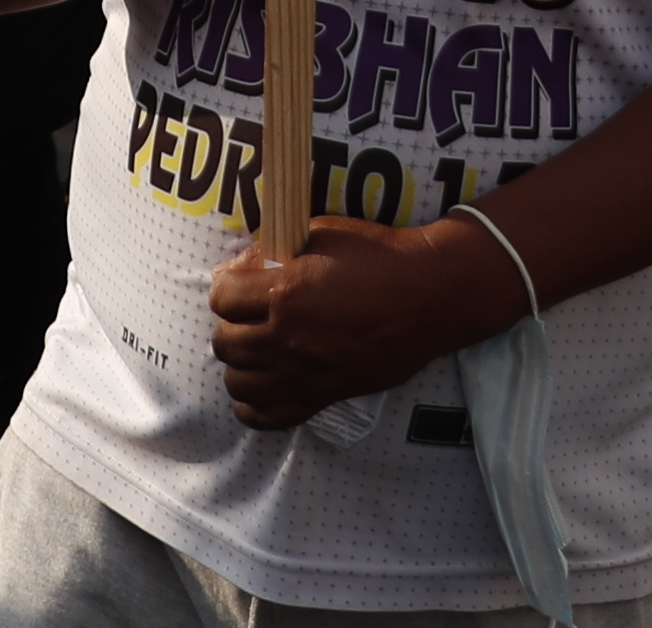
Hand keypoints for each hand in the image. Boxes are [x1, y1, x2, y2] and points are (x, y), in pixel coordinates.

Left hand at [208, 214, 506, 429]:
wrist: (429, 296)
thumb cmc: (379, 256)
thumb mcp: (323, 234)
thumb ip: (274, 251)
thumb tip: (238, 268)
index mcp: (286, 293)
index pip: (222, 297)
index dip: (227, 286)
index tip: (241, 283)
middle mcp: (288, 338)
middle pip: (225, 342)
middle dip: (232, 323)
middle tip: (250, 314)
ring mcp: (305, 373)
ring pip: (238, 383)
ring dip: (241, 363)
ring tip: (258, 346)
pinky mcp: (324, 396)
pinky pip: (269, 417)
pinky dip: (255, 406)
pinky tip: (264, 385)